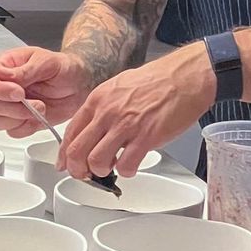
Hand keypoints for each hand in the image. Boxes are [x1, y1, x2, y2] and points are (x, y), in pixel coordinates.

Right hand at [0, 47, 92, 137]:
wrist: (78, 84)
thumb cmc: (63, 68)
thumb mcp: (47, 62)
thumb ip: (25, 70)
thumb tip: (3, 75)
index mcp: (5, 67)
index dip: (0, 90)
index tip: (19, 92)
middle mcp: (3, 87)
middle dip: (14, 107)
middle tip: (36, 103)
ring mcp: (10, 106)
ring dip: (19, 119)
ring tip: (39, 109)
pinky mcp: (20, 121)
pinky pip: (13, 132)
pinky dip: (26, 128)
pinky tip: (38, 117)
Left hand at [60, 43, 215, 178]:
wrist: (186, 76)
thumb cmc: (158, 81)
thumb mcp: (119, 86)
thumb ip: (103, 108)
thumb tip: (92, 129)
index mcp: (98, 99)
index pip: (70, 132)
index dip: (65, 154)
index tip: (66, 164)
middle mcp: (108, 112)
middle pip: (77, 151)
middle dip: (78, 169)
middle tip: (86, 174)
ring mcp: (126, 125)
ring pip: (97, 161)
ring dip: (102, 171)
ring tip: (112, 167)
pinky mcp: (146, 137)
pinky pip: (126, 165)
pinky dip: (126, 171)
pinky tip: (132, 165)